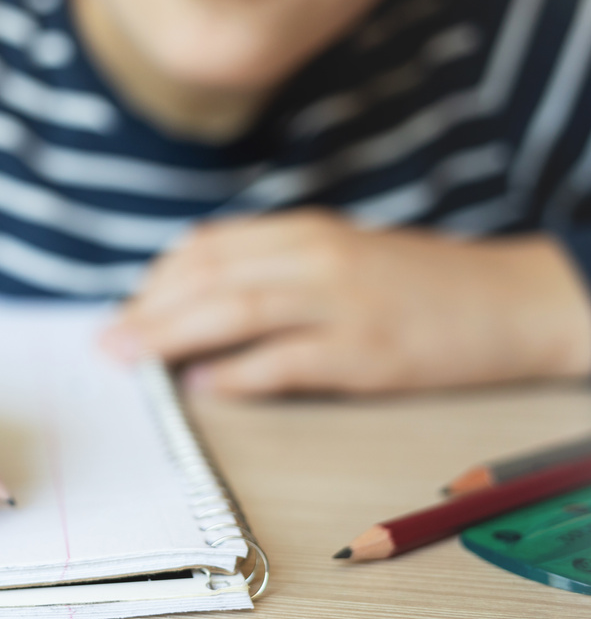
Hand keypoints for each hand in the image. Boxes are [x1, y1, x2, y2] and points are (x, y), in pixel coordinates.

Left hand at [102, 210, 590, 397]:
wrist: (512, 300)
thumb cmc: (417, 283)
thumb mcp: (342, 257)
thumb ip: (275, 271)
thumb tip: (201, 311)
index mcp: (307, 231)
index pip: (210, 247)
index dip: (157, 279)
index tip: (127, 308)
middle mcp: (317, 257)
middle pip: (210, 275)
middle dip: (148, 309)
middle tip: (107, 342)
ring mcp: (343, 302)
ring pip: (236, 309)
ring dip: (171, 335)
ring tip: (130, 360)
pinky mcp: (367, 351)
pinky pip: (285, 361)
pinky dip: (236, 374)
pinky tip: (201, 386)